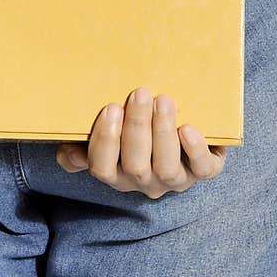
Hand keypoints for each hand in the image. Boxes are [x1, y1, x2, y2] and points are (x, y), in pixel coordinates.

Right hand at [56, 88, 226, 198]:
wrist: (187, 127)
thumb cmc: (135, 130)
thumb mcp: (105, 137)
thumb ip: (82, 146)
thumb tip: (72, 155)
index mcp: (117, 174)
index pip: (102, 168)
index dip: (105, 141)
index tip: (111, 108)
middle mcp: (144, 182)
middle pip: (135, 165)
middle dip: (137, 128)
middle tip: (140, 93)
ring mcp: (175, 180)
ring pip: (166, 167)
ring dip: (162, 132)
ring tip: (162, 101)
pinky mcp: (204, 171)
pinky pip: (202, 169)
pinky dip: (195, 150)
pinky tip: (188, 128)